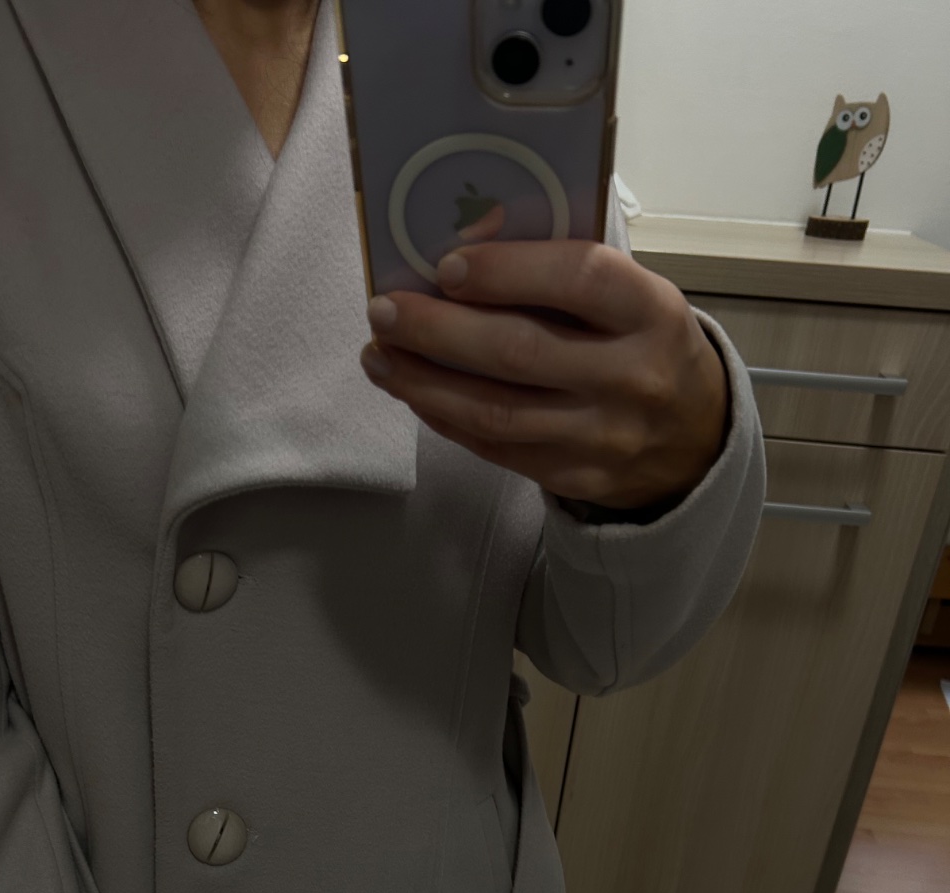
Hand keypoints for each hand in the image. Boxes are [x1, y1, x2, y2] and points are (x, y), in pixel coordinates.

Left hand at [359, 239, 730, 514]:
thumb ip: (564, 272)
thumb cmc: (644, 345)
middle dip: (438, 330)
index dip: (507, 270)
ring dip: (423, 382)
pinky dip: (444, 416)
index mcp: (652, 312)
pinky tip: (410, 388)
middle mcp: (631, 377)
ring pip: (495, 411)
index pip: (578, 279)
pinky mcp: (574, 476)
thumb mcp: (631, 297)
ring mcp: (601, 436)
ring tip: (378, 353)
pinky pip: (495, 447)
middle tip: (384, 310)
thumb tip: (468, 239)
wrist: (693, 441)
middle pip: (519, 352)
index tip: (447, 264)